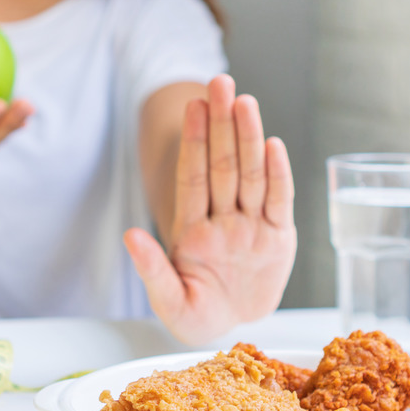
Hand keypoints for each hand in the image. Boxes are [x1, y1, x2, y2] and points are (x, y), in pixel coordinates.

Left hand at [124, 75, 296, 345]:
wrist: (232, 327)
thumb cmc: (196, 315)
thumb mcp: (169, 301)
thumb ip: (152, 269)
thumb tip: (130, 236)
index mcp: (193, 229)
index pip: (194, 177)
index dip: (194, 141)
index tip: (193, 106)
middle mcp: (224, 219)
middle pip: (223, 165)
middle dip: (221, 124)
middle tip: (220, 82)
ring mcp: (252, 225)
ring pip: (251, 175)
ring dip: (248, 137)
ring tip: (244, 101)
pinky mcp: (279, 239)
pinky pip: (279, 201)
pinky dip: (278, 174)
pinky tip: (273, 144)